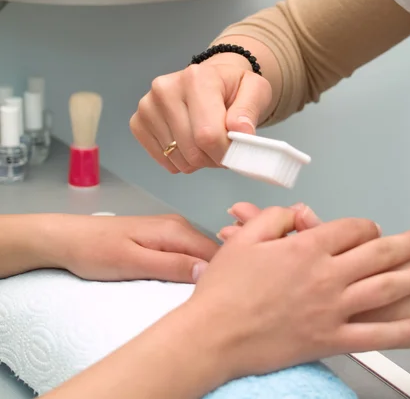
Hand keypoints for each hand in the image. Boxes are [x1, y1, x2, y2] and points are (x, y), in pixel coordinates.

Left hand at [37, 214, 218, 282]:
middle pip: (210, 253)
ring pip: (200, 254)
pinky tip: (186, 285)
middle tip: (210, 303)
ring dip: (202, 274)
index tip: (221, 300)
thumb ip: (172, 266)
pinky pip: (187, 253)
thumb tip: (209, 271)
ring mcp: (171, 230)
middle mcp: (180, 225)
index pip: (215, 254)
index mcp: (176, 230)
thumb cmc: (96, 253)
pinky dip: (190, 269)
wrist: (68, 238)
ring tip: (201, 297)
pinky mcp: (162, 237)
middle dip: (215, 276)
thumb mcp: (134, 264)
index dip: (222, 276)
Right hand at [130, 60, 271, 173]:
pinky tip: (190, 144)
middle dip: (213, 158)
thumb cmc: (233, 88)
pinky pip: (164, 160)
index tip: (236, 149)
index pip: (208, 135)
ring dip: (199, 161)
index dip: (225, 152)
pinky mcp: (138, 123)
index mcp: (196, 78)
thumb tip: (240, 131)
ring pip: (179, 159)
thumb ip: (249, 111)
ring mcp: (148, 106)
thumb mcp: (255, 91)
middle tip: (223, 146)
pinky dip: (181, 161)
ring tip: (208, 142)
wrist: (212, 82)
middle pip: (192, 150)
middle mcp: (165, 89)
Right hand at [190, 206, 409, 378]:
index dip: (367, 225)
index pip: (350, 228)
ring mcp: (332, 309)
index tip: (374, 228)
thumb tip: (298, 212)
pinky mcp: (329, 339)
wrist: (212, 336)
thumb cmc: (223, 290)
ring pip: (386, 290)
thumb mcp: (244, 241)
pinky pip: (373, 336)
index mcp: (306, 248)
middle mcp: (327, 275)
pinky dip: (400, 331)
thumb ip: (274, 219)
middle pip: (380, 253)